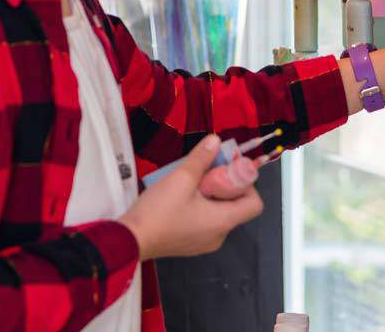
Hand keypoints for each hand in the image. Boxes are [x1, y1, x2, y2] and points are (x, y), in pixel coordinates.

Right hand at [118, 135, 263, 260]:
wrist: (130, 240)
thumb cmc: (158, 212)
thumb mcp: (181, 178)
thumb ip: (201, 158)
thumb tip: (215, 141)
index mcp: (223, 222)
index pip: (254, 204)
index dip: (247, 185)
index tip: (228, 171)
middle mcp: (219, 236)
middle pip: (235, 207)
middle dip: (224, 186)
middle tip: (207, 171)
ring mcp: (204, 243)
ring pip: (218, 213)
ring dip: (210, 195)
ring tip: (190, 182)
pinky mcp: (190, 244)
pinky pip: (205, 222)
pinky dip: (200, 207)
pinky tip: (180, 196)